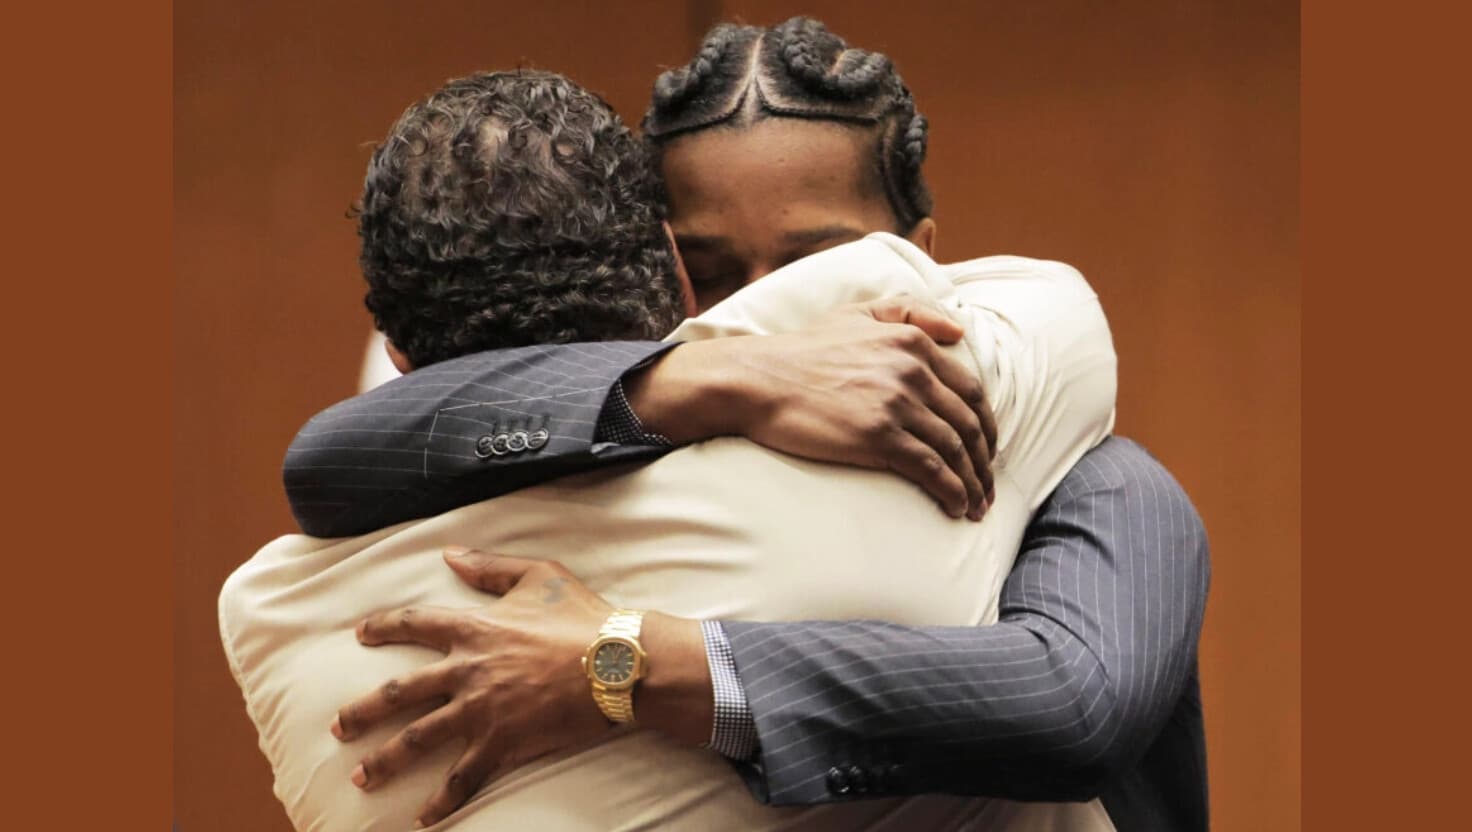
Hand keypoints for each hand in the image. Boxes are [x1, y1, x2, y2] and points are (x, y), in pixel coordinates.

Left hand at [331, 547, 711, 827]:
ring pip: (418, 739)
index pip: (414, 624)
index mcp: (473, 628)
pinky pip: (463, 777)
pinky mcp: (502, 742)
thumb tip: (450, 554)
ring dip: (385, 761)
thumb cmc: (583, 616)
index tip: (361, 633)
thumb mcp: (539, 576)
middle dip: (362, 711)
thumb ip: (490, 567)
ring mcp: (481, 710)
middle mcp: (466, 671)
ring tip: (361, 778)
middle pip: (399, 693)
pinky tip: (423, 818)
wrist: (616, 663)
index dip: (384, 627)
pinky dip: (442, 801)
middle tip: (338, 725)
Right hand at [626, 296, 997, 518]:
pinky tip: (956, 508)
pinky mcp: (879, 438)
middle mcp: (912, 370)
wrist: (758, 380)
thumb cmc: (801, 350)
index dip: (986, 425)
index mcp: (912, 341)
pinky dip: (952, 491)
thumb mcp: (856, 313)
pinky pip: (932, 469)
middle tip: (988, 487)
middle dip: (985, 461)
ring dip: (974, 483)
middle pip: (969, 423)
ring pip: (956, 449)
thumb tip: (959, 330)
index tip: (987, 449)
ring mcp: (897, 404)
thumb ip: (909, 311)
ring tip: (976, 506)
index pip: (970, 389)